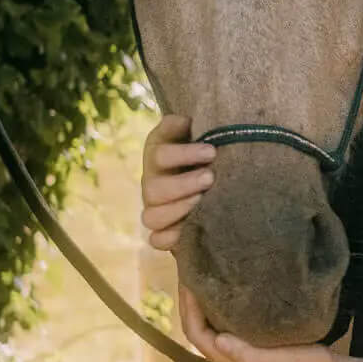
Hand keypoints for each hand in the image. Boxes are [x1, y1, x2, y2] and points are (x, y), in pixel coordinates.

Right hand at [141, 114, 214, 251]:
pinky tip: (188, 230)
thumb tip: (184, 120)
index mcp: (157, 156)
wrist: (207, 176)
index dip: (183, 154)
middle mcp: (151, 183)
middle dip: (184, 184)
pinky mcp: (162, 232)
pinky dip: (170, 238)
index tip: (211, 151)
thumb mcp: (195, 133)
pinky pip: (156, 240)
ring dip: (178, 209)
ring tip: (203, 201)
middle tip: (211, 177)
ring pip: (151, 216)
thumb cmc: (204, 151)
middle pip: (153, 189)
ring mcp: (155, 209)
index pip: (160, 154)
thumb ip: (184, 126)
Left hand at [179, 283, 346, 361]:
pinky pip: (220, 323)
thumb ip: (247, 355)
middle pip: (196, 328)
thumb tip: (217, 340)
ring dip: (198, 303)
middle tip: (188, 272)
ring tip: (199, 276)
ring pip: (206, 325)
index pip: (196, 333)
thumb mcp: (278, 361)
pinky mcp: (245, 344)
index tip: (188, 280)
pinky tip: (220, 290)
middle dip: (188, 302)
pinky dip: (213, 306)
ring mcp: (235, 351)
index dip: (188, 307)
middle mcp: (226, 358)